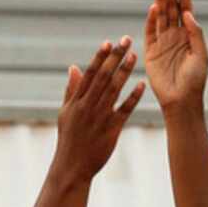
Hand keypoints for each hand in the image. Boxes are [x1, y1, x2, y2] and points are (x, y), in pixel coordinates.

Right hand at [53, 37, 144, 180]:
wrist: (72, 167)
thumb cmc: (69, 139)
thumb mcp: (65, 113)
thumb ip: (71, 90)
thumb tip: (74, 67)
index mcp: (76, 101)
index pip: (89, 74)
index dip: (99, 57)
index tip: (108, 43)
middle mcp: (88, 106)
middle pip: (103, 76)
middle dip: (115, 57)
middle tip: (126, 40)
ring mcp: (100, 117)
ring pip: (114, 89)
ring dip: (125, 71)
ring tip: (134, 55)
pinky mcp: (112, 129)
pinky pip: (124, 109)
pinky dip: (133, 96)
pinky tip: (141, 84)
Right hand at [143, 0, 207, 111]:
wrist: (181, 101)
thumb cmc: (195, 80)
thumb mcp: (201, 55)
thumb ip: (196, 34)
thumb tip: (188, 14)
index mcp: (189, 35)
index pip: (185, 9)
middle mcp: (175, 35)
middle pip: (172, 7)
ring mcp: (162, 42)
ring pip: (161, 16)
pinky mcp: (151, 51)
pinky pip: (150, 32)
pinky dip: (151, 20)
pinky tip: (154, 7)